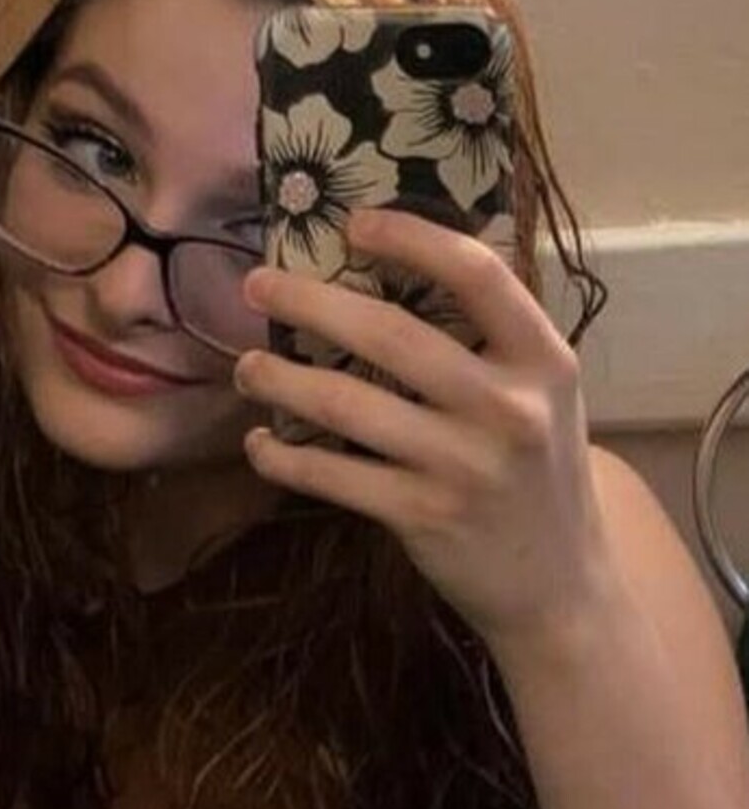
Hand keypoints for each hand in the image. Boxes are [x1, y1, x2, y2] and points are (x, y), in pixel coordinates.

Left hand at [235, 205, 616, 657]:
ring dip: (282, 380)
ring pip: (347, 405)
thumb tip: (399, 269)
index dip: (411, 239)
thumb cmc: (539, 472)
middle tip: (257, 286)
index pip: (477, 274)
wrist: (561, 585)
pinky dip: (286, 458)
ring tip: (247, 368)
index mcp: (543, 360)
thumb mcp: (543, 395)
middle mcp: (507, 407)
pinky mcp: (423, 516)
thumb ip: (492, 340)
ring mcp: (463, 465)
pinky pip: (334, 476)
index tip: (354, 223)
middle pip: (391, 334)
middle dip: (309, 302)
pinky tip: (261, 444)